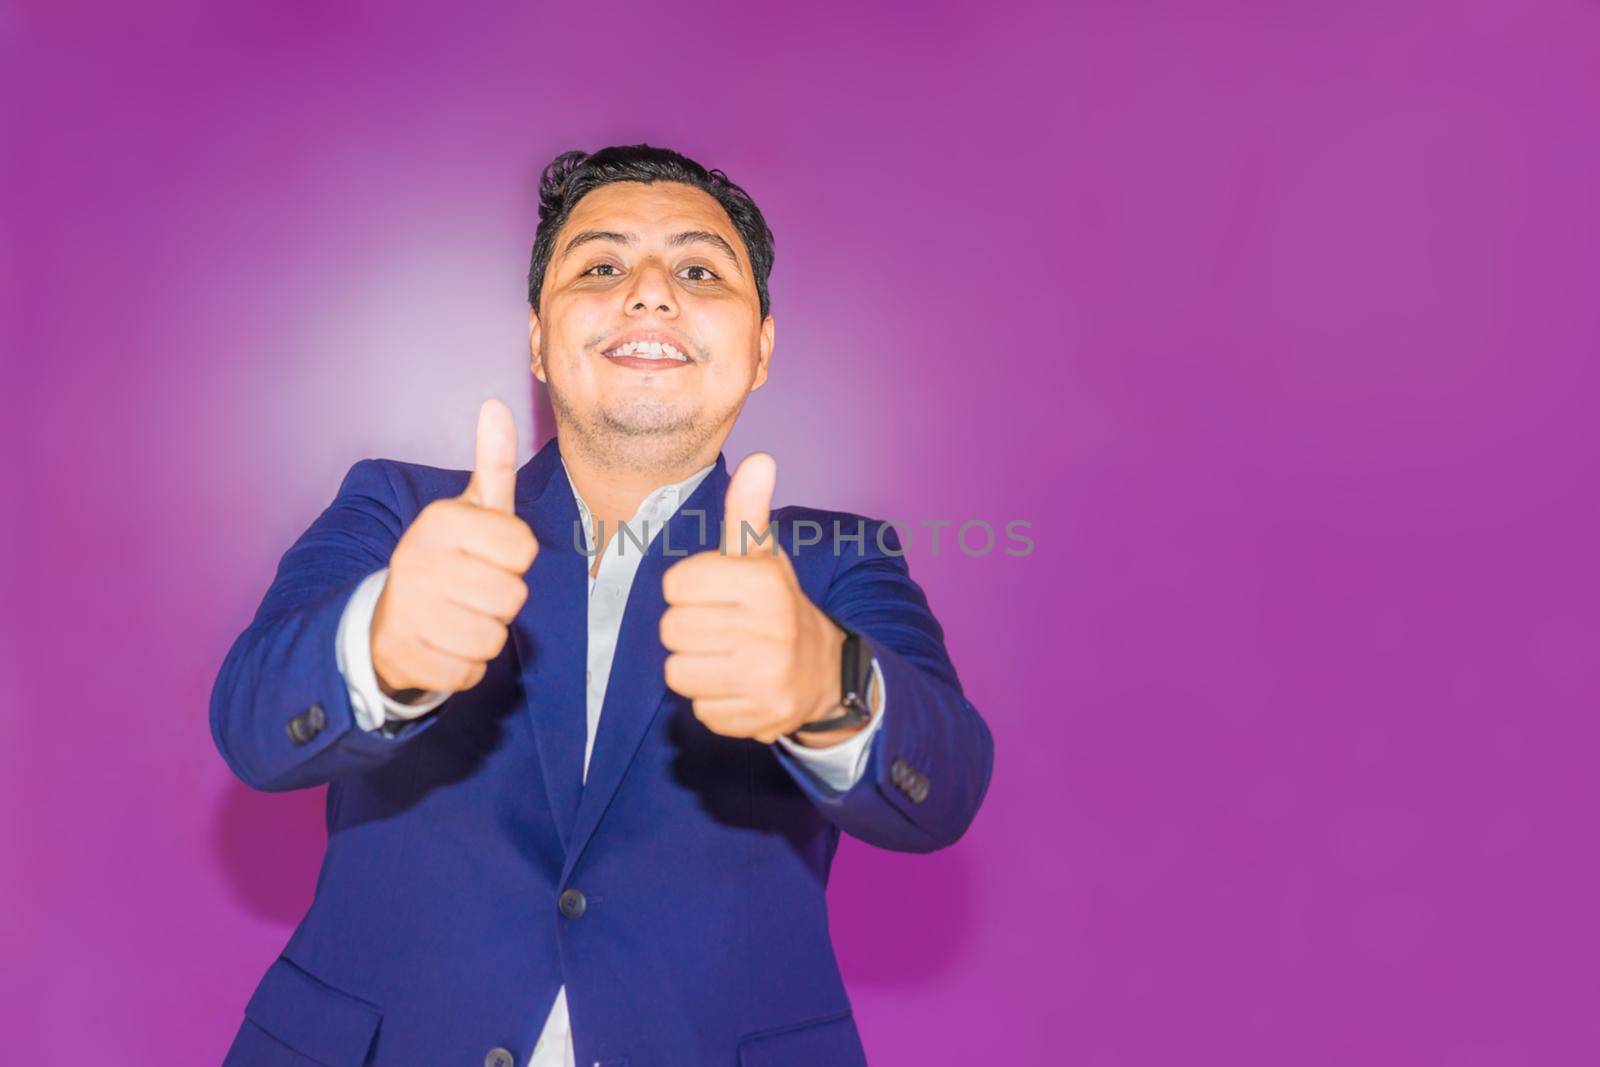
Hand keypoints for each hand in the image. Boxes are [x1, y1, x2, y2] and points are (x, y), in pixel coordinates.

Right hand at [370, 399, 537, 709]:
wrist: (382, 618)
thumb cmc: (445, 559)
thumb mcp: (469, 510)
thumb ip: (492, 463)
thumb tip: (497, 404)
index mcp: (439, 521)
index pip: (524, 549)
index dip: (514, 559)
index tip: (485, 555)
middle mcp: (417, 562)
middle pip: (513, 597)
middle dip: (500, 600)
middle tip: (470, 591)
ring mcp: (407, 611)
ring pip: (494, 638)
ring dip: (484, 634)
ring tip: (456, 616)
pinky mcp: (404, 658)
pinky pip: (470, 672)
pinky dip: (463, 665)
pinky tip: (440, 644)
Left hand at [659, 453, 850, 744]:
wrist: (824, 672)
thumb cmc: (776, 605)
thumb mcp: (763, 558)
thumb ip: (749, 512)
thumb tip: (759, 460)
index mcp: (764, 584)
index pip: (676, 583)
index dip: (688, 587)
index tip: (716, 593)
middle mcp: (770, 631)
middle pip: (671, 629)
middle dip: (688, 628)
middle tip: (719, 627)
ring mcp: (767, 678)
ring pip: (678, 671)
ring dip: (694, 666)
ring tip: (725, 656)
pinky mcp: (761, 717)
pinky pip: (699, 710)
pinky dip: (712, 700)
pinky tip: (738, 685)